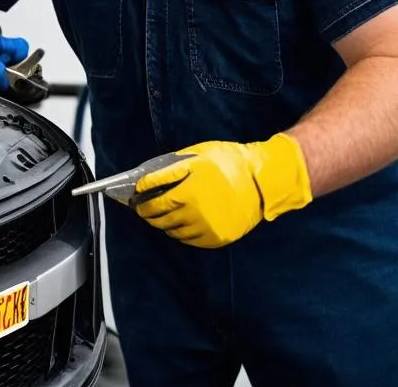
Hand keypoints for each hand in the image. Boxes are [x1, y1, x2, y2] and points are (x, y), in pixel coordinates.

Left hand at [134, 133, 312, 247]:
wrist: (262, 180)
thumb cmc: (228, 162)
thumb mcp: (196, 156)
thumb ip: (170, 168)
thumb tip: (147, 178)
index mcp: (187, 193)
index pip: (154, 204)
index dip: (141, 203)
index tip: (135, 200)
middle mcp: (194, 214)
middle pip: (161, 220)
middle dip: (149, 214)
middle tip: (144, 208)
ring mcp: (207, 229)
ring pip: (174, 232)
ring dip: (164, 224)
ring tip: (161, 216)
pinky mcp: (218, 239)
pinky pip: (191, 241)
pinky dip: (181, 234)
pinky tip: (180, 225)